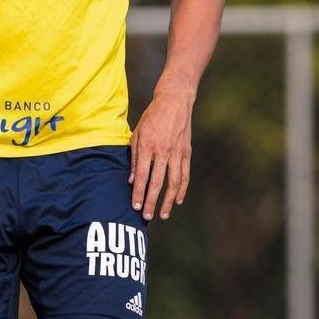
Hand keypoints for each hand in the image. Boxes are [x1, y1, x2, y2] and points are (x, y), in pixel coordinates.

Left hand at [128, 86, 193, 219]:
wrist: (174, 101)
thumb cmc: (152, 117)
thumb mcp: (137, 133)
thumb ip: (134, 156)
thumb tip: (132, 179)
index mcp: (147, 145)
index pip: (142, 175)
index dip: (138, 193)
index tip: (135, 206)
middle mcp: (162, 151)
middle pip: (156, 182)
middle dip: (151, 201)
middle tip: (147, 216)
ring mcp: (176, 152)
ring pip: (173, 182)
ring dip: (167, 200)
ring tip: (162, 214)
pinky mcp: (186, 152)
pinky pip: (185, 175)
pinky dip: (182, 189)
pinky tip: (177, 200)